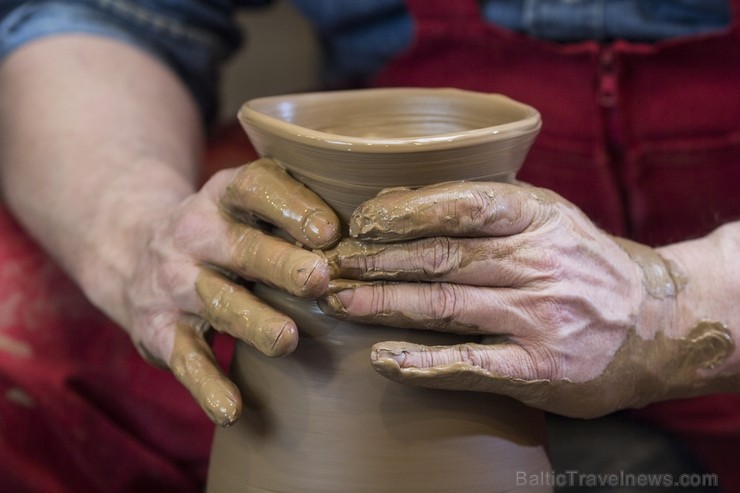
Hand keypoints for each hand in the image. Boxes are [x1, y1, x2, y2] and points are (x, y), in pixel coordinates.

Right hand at [126, 158, 339, 425]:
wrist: (132, 253)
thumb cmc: (221, 230)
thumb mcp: (243, 205)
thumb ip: (292, 207)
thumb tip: (372, 226)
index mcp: (222, 197)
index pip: (254, 188)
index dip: (290, 206)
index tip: (330, 229)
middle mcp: (193, 235)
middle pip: (240, 249)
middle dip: (279, 265)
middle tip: (320, 279)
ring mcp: (174, 285)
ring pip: (217, 303)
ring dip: (252, 322)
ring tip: (287, 340)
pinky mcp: (159, 332)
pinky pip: (186, 361)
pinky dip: (207, 387)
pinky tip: (232, 410)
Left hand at [321, 182, 733, 417]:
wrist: (662, 321)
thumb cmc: (584, 264)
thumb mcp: (545, 218)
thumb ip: (478, 209)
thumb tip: (393, 201)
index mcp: (538, 215)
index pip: (461, 204)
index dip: (404, 213)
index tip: (360, 222)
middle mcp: (539, 261)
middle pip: (441, 257)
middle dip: (378, 261)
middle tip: (330, 266)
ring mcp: (542, 316)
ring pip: (446, 305)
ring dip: (385, 304)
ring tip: (340, 302)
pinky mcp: (543, 367)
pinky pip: (473, 364)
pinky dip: (424, 364)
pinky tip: (384, 361)